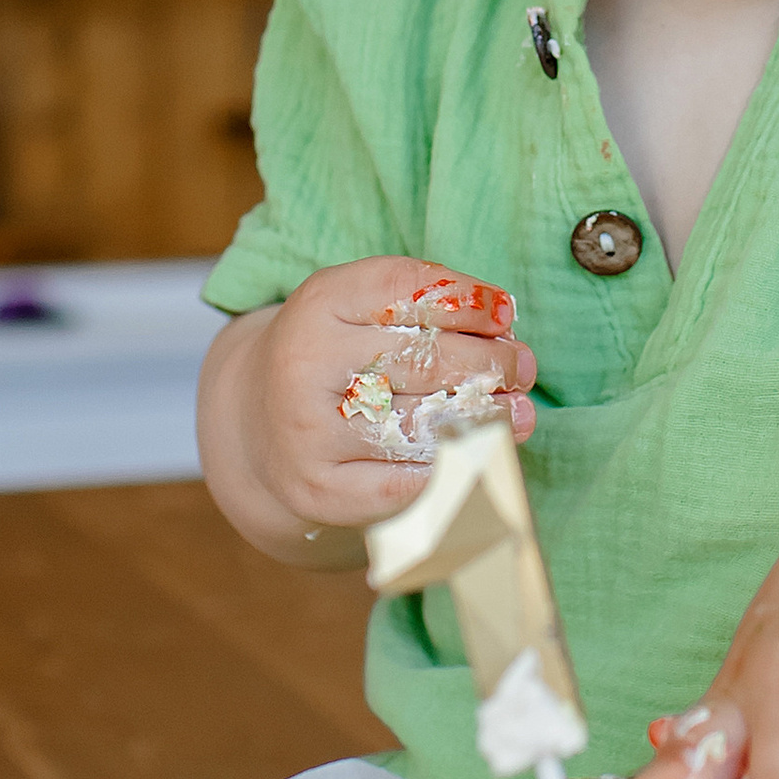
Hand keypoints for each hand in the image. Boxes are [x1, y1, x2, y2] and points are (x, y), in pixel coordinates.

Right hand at [199, 255, 535, 555]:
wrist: (256, 425)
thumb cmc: (334, 358)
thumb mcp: (359, 309)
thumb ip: (424, 308)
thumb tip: (505, 335)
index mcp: (319, 302)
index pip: (407, 289)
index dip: (468, 300)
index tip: (506, 314)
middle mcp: (305, 364)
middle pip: (424, 359)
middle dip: (489, 362)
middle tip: (523, 366)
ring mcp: (309, 431)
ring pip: (421, 424)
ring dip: (487, 418)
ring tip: (519, 412)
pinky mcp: (321, 489)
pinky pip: (406, 484)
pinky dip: (453, 469)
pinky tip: (482, 455)